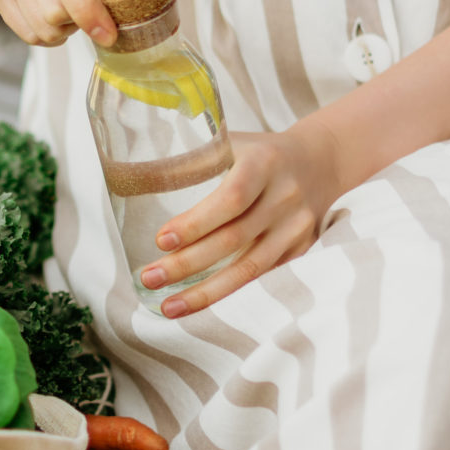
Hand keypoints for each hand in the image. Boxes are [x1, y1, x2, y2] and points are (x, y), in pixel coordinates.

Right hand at [0, 0, 200, 47]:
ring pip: (37, 26)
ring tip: (79, 15)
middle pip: (52, 9)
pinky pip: (23, 31)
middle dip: (81, 24)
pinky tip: (60, 18)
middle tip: (99, 15)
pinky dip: (45, 36)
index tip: (110, 34)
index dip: (86, 8)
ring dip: (65, 33)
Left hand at [141, 119, 346, 316]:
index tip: (161, 240)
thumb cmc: (260, 153)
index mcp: (264, 163)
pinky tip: (200, 305)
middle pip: (234, 239)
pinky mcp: (302, 250)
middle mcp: (285, 197)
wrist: (322, 161)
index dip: (196, 222)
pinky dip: (229, 294)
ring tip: (168, 306)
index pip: (232, 198)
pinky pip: (263, 278)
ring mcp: (297, 228)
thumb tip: (128, 177)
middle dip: (188, 264)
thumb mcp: (231, 143)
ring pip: (250, 269)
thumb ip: (191, 160)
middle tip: (149, 278)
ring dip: (207, 293)